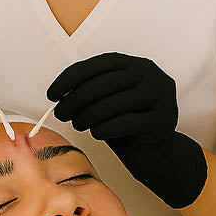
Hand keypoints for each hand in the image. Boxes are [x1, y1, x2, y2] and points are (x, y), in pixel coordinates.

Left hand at [46, 52, 206, 208]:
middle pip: (106, 82)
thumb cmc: (127, 123)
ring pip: (117, 102)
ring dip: (90, 115)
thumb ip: (91, 90)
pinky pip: (128, 122)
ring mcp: (160, 96)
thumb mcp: (108, 100)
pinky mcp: (162, 119)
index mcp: (135, 64)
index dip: (71, 78)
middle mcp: (150, 75)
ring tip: (78, 124)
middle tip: (61, 113)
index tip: (53, 93)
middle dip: (77, 99)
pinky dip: (107, 127)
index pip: (98, 64)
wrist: (154, 151)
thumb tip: (61, 92)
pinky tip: (96, 133)